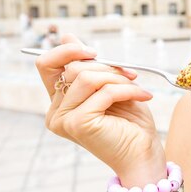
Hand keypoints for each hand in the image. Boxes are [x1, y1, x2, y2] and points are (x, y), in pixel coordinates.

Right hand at [35, 34, 166, 182]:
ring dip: (118, 78)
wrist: (144, 155)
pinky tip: (143, 96)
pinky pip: (104, 91)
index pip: (46, 64)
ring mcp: (64, 120)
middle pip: (72, 67)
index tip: (94, 51)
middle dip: (107, 66)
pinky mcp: (79, 124)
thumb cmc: (130, 123)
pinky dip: (128, 89)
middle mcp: (56, 113)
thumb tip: (67, 36)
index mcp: (59, 103)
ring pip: (88, 77)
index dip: (67, 50)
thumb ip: (89, 65)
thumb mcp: (109, 86)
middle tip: (131, 73)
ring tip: (137, 88)